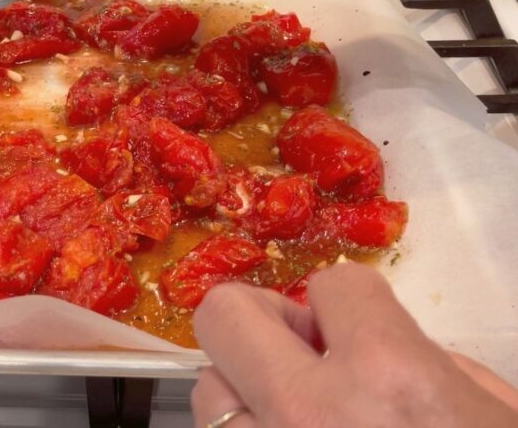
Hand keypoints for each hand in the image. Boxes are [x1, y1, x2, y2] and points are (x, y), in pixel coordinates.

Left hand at [190, 263, 517, 426]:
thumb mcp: (496, 413)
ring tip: (293, 412)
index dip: (349, 303)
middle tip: (299, 348)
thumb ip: (431, 360)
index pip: (332, 284)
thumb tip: (380, 335)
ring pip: (208, 389)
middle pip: (225, 313)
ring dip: (248, 389)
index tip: (359, 326)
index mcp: (388, 377)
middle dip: (262, 319)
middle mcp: (308, 413)